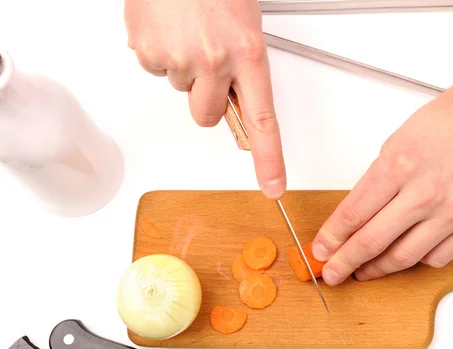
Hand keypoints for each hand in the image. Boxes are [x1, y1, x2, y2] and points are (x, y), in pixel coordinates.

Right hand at [124, 0, 285, 198]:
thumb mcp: (245, 26)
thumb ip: (243, 69)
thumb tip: (238, 106)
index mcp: (247, 54)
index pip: (263, 120)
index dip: (269, 159)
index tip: (272, 185)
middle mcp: (214, 60)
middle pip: (206, 116)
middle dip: (206, 101)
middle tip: (207, 69)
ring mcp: (177, 57)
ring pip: (180, 89)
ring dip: (184, 69)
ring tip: (188, 33)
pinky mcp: (147, 52)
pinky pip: (155, 68)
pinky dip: (160, 53)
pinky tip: (168, 28)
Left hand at [312, 79, 452, 284]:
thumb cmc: (447, 123)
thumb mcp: (396, 143)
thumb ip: (377, 182)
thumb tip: (358, 216)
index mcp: (397, 167)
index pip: (353, 214)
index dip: (331, 238)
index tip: (320, 250)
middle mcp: (423, 193)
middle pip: (372, 241)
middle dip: (344, 262)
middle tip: (332, 273)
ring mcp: (450, 213)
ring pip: (404, 257)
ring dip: (378, 269)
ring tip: (364, 271)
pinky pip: (437, 258)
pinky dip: (417, 262)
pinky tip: (405, 257)